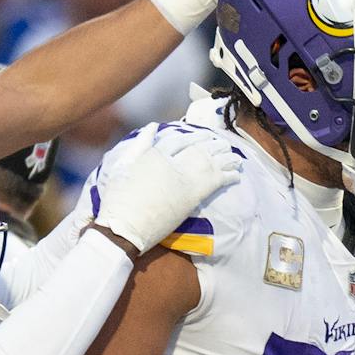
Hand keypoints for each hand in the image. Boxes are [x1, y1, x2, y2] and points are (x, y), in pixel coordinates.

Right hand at [90, 128, 246, 253]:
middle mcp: (172, 163)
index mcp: (154, 154)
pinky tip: (237, 175)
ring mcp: (184, 179)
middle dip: (212, 143)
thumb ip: (140, 145)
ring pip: (211, 161)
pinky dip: (229, 176)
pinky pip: (217, 181)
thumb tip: (152, 127)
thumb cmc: (118, 199)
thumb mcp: (123, 165)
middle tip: (222, 143)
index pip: (178, 140)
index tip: (202, 136)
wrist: (124, 226)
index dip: (192, 137)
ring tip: (235, 155)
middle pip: (198, 148)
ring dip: (225, 157)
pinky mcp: (193, 197)